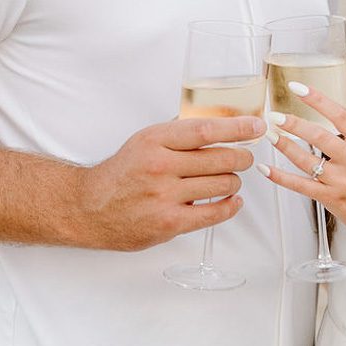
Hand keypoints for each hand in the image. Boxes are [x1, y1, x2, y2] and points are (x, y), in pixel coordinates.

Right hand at [75, 116, 264, 250]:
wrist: (90, 208)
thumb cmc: (122, 173)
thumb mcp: (144, 141)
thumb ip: (178, 134)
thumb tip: (219, 122)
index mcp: (155, 141)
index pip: (206, 130)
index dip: (237, 128)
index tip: (256, 126)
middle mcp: (160, 166)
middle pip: (221, 158)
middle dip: (242, 157)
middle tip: (245, 157)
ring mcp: (165, 196)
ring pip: (222, 184)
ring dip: (234, 181)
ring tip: (230, 179)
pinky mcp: (169, 223)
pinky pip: (214, 213)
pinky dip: (230, 206)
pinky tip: (232, 201)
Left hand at [260, 87, 345, 255]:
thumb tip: (328, 125)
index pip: (340, 114)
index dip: (317, 99)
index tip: (299, 89)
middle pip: (318, 135)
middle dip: (293, 123)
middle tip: (276, 115)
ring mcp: (341, 180)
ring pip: (305, 159)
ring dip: (284, 145)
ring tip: (271, 135)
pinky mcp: (331, 198)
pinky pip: (299, 185)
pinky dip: (280, 176)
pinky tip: (267, 169)